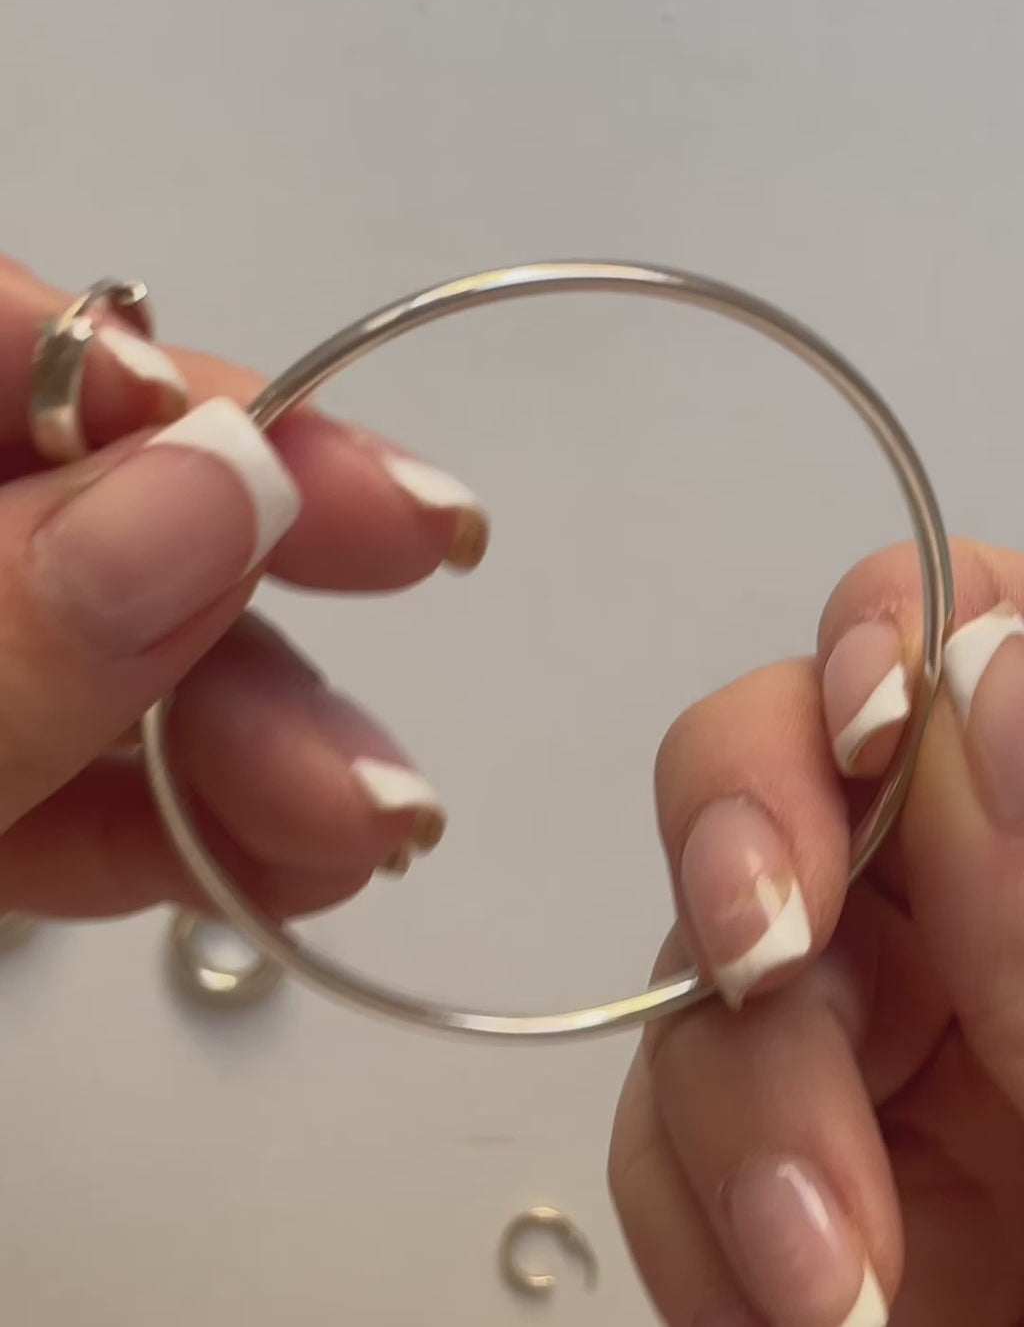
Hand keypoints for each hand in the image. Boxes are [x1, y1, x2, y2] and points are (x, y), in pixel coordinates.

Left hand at [0, 254, 487, 917]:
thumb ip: (3, 634)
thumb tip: (230, 481)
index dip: (136, 372)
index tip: (279, 440)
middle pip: (76, 498)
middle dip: (251, 559)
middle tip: (431, 561)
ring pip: (92, 657)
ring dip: (249, 727)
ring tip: (378, 813)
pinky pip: (60, 792)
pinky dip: (174, 831)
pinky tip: (291, 866)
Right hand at [610, 539, 1023, 1325]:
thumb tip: (988, 656)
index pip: (972, 644)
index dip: (892, 633)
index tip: (867, 724)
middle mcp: (987, 937)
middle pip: (793, 763)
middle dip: (752, 840)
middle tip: (767, 949)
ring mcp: (888, 1067)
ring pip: (706, 961)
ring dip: (740, 1100)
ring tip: (832, 1279)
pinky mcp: (795, 1193)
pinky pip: (670, 1131)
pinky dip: (700, 1219)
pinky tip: (797, 1312)